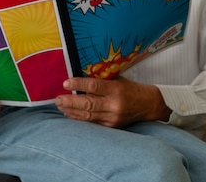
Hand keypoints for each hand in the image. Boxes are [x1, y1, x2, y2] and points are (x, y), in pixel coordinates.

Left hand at [54, 77, 170, 127]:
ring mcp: (112, 117)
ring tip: (60, 106)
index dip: (78, 84)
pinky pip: (92, 123)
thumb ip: (100, 80)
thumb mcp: (117, 80)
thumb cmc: (130, 89)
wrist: (148, 105)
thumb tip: (78, 80)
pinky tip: (70, 114)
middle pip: (88, 104)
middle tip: (58, 99)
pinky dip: (79, 118)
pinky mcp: (111, 126)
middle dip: (70, 102)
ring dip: (71, 111)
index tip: (66, 83)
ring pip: (88, 116)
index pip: (94, 86)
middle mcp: (114, 104)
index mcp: (116, 89)